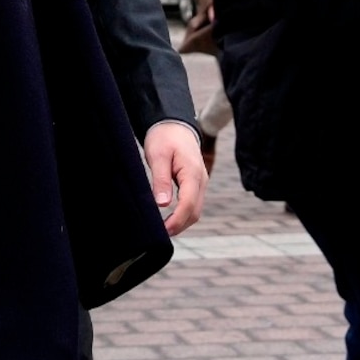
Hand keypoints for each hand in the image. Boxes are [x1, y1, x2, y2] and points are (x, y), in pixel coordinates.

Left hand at [144, 121, 206, 235]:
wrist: (174, 124)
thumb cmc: (164, 137)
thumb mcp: (158, 155)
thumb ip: (161, 179)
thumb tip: (163, 204)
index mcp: (193, 173)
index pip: (188, 205)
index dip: (176, 221)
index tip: (163, 231)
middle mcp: (201, 180)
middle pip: (194, 212)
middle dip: (179, 226)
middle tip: (160, 236)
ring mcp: (200, 183)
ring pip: (195, 210)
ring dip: (182, 222)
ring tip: (163, 231)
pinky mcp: (195, 184)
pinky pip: (193, 204)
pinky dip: (183, 215)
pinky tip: (169, 219)